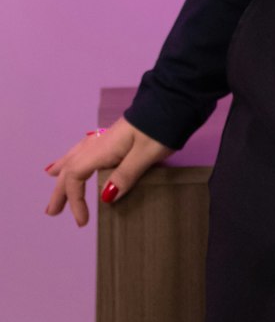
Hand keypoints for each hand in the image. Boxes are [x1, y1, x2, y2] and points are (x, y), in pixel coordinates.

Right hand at [42, 116, 175, 226]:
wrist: (175, 100)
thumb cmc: (162, 128)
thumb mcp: (146, 154)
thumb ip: (126, 175)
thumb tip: (105, 198)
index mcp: (104, 148)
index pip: (77, 176)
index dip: (75, 200)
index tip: (82, 221)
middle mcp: (101, 142)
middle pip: (71, 166)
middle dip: (60, 189)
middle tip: (51, 211)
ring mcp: (109, 136)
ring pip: (77, 154)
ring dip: (64, 170)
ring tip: (51, 178)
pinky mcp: (118, 135)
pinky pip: (87, 148)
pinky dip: (76, 156)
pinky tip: (78, 156)